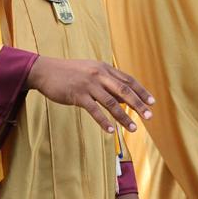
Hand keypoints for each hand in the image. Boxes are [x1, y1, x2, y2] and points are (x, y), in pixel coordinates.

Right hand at [27, 56, 154, 133]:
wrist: (45, 71)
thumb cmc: (68, 73)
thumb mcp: (90, 72)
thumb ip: (106, 82)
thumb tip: (123, 98)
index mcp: (103, 68)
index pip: (127, 80)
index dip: (141, 91)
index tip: (152, 102)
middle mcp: (99, 75)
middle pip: (124, 90)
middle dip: (138, 104)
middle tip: (149, 116)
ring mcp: (88, 84)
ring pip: (111, 102)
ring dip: (124, 117)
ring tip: (133, 128)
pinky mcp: (78, 95)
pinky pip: (94, 110)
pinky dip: (104, 121)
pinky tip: (111, 130)